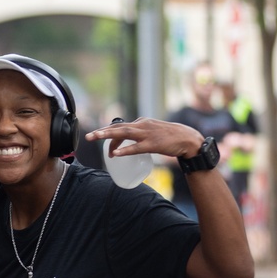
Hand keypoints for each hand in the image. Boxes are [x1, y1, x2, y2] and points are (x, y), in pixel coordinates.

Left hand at [86, 118, 203, 159]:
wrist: (187, 139)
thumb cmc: (169, 137)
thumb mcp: (152, 132)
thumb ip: (140, 136)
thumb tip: (127, 144)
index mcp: (141, 123)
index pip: (120, 126)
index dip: (108, 133)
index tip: (99, 140)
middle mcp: (142, 125)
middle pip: (118, 128)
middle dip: (102, 132)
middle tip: (88, 137)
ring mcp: (147, 134)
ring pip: (124, 134)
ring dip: (108, 136)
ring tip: (95, 138)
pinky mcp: (153, 144)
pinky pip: (136, 147)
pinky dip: (125, 150)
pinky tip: (116, 154)